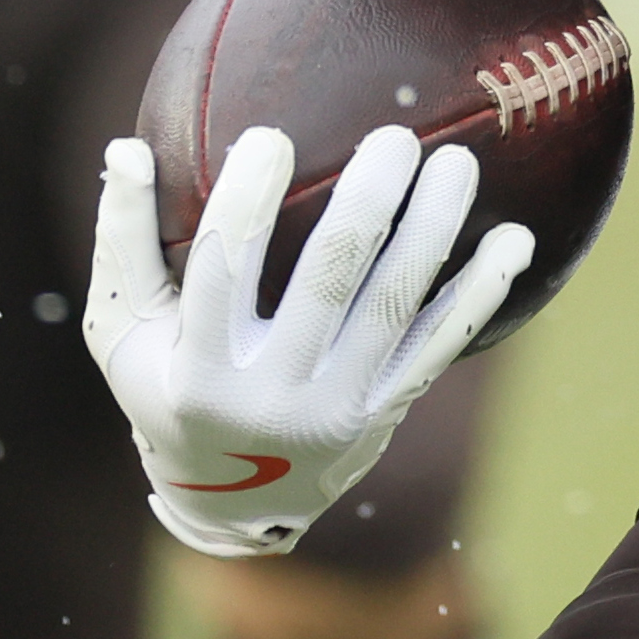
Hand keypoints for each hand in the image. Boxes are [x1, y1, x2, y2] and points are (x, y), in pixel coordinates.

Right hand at [85, 126, 531, 559]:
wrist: (231, 502)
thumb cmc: (170, 387)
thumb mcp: (126, 333)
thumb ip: (123, 242)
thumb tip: (125, 148)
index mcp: (201, 369)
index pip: (223, 273)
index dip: (246, 205)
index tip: (271, 136)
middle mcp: (273, 393)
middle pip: (329, 282)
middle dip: (367, 204)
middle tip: (394, 136)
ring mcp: (337, 406)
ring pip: (396, 305)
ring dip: (433, 229)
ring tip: (456, 161)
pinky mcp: (385, 408)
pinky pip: (442, 345)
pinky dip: (482, 291)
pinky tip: (516, 238)